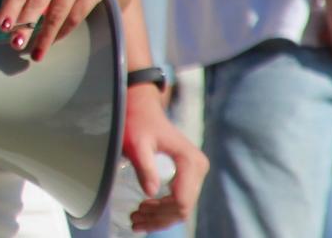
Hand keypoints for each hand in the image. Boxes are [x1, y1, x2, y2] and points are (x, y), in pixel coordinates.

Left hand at [0, 0, 114, 60]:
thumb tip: (6, 19)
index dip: (11, 7)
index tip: (3, 26)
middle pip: (39, 0)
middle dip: (26, 24)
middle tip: (16, 43)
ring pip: (59, 12)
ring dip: (45, 36)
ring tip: (36, 53)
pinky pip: (76, 16)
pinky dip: (63, 31)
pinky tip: (53, 40)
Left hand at [117, 85, 206, 231]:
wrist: (143, 110)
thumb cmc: (138, 123)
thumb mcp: (137, 143)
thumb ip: (145, 165)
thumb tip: (150, 193)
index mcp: (190, 161)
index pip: (181, 199)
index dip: (162, 211)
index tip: (139, 209)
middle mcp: (198, 168)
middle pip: (182, 207)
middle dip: (159, 218)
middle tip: (133, 219)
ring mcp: (195, 173)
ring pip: (181, 207)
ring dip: (160, 218)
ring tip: (135, 221)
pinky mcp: (188, 176)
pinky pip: (179, 199)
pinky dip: (163, 211)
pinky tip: (145, 216)